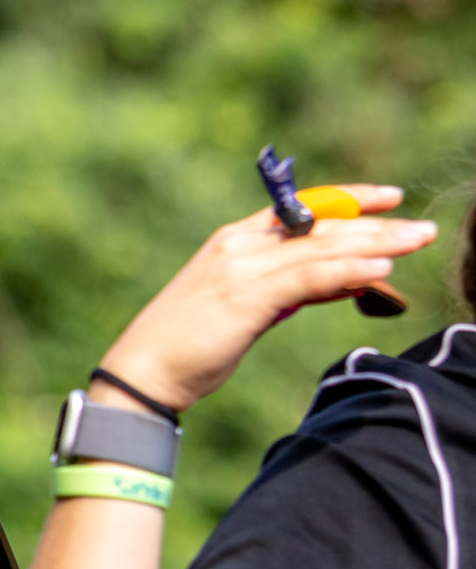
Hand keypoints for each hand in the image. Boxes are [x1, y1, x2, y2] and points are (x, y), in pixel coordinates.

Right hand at [98, 185, 435, 412]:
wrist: (144, 371)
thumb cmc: (190, 345)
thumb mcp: (246, 308)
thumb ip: (289, 289)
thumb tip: (341, 281)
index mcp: (234, 240)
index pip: (302, 209)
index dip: (349, 199)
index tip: (389, 198)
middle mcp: (239, 244)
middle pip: (320, 226)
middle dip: (377, 226)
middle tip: (423, 228)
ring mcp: (242, 267)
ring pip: (321, 248)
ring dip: (376, 244)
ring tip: (417, 241)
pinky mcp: (246, 296)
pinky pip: (307, 279)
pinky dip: (346, 272)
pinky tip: (380, 271)